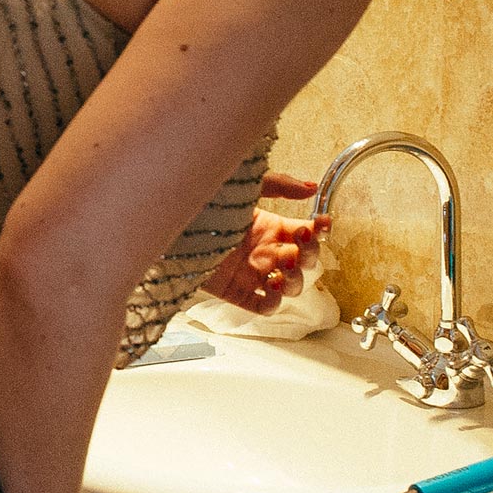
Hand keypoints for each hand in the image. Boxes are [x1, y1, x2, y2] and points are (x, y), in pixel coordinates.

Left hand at [202, 171, 324, 314]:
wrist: (171, 223)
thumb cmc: (205, 203)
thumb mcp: (245, 188)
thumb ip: (278, 185)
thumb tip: (311, 187)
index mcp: (270, 227)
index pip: (307, 233)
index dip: (319, 230)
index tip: (321, 223)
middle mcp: (265, 251)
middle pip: (305, 262)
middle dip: (310, 254)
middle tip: (300, 244)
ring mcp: (252, 274)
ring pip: (290, 287)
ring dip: (295, 280)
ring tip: (281, 268)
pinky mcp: (235, 293)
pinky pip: (263, 307)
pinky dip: (273, 302)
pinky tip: (269, 287)